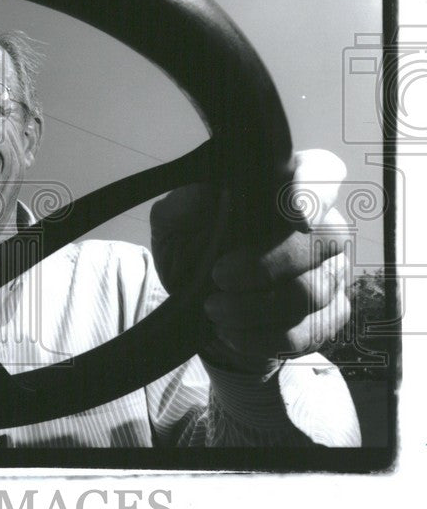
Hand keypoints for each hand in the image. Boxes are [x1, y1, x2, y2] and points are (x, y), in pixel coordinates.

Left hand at [150, 149, 351, 373]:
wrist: (200, 309)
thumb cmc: (195, 250)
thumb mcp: (175, 224)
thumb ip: (184, 204)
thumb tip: (201, 193)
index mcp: (287, 189)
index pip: (322, 171)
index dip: (315, 190)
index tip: (294, 214)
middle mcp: (321, 227)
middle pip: (325, 238)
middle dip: (268, 263)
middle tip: (218, 276)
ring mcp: (332, 273)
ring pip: (313, 291)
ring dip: (255, 306)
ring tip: (213, 308)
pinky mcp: (328, 317)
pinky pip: (307, 331)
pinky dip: (263, 336)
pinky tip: (231, 332)